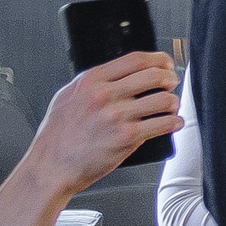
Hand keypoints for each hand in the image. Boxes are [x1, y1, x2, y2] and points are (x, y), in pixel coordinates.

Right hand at [26, 53, 180, 197]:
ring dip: (173, 102)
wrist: (51, 166)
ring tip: (170, 107)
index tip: (165, 63)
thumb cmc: (58, 136)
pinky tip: (173, 123)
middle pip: (155, 75)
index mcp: (91, 81)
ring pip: (164, 99)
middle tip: (171, 84)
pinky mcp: (127, 137)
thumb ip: (93, 84)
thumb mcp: (67, 97)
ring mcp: (117, 116)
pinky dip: (174, 122)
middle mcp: (105, 95)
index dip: (158, 59)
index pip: (136, 59)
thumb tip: (119, 74)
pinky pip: (163, 124)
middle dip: (170, 78)